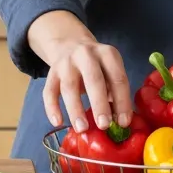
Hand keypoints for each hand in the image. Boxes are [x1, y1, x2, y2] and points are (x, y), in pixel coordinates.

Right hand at [27, 10, 132, 131]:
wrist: (70, 43)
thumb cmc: (97, 65)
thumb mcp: (110, 69)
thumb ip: (114, 90)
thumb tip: (119, 121)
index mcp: (107, 54)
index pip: (117, 78)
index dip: (122, 101)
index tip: (123, 123)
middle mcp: (86, 55)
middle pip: (93, 79)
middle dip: (99, 103)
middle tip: (104, 125)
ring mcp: (66, 63)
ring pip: (69, 87)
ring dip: (75, 109)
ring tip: (82, 129)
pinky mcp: (51, 72)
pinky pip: (49, 91)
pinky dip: (52, 108)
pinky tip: (58, 123)